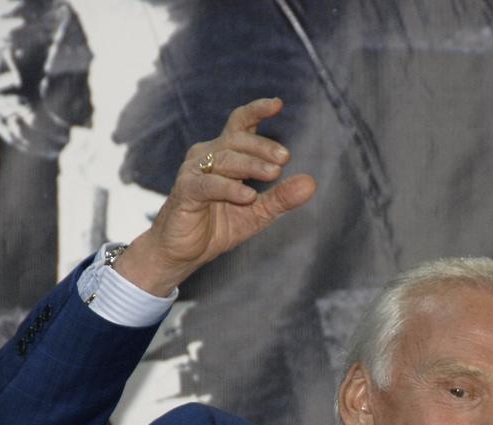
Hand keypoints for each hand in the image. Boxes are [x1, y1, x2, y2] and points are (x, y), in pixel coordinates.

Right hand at [117, 97, 316, 294]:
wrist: (182, 253)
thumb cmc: (217, 228)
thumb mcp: (256, 213)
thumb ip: (281, 197)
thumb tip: (311, 183)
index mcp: (225, 155)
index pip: (241, 125)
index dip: (257, 110)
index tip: (277, 104)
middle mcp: (207, 156)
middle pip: (236, 139)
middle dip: (262, 146)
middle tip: (285, 157)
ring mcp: (193, 172)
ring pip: (225, 159)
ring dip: (251, 165)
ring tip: (274, 174)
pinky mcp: (185, 192)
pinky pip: (208, 185)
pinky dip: (229, 188)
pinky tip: (248, 196)